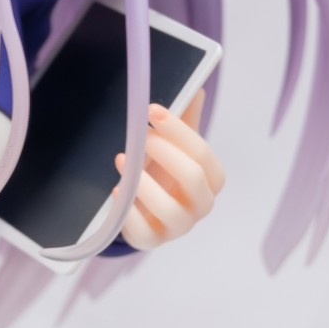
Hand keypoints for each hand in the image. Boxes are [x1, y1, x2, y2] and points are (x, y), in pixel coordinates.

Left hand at [112, 89, 225, 250]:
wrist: (148, 209)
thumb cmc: (166, 173)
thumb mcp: (176, 147)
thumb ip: (186, 120)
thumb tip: (196, 87)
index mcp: (212, 179)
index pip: (203, 154)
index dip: (178, 131)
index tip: (152, 110)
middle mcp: (201, 205)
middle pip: (192, 177)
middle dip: (164, 151)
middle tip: (140, 135)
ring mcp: (179, 226)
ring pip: (169, 208)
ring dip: (143, 182)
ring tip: (123, 159)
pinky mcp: (153, 240)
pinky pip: (142, 231)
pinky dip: (127, 210)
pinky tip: (116, 189)